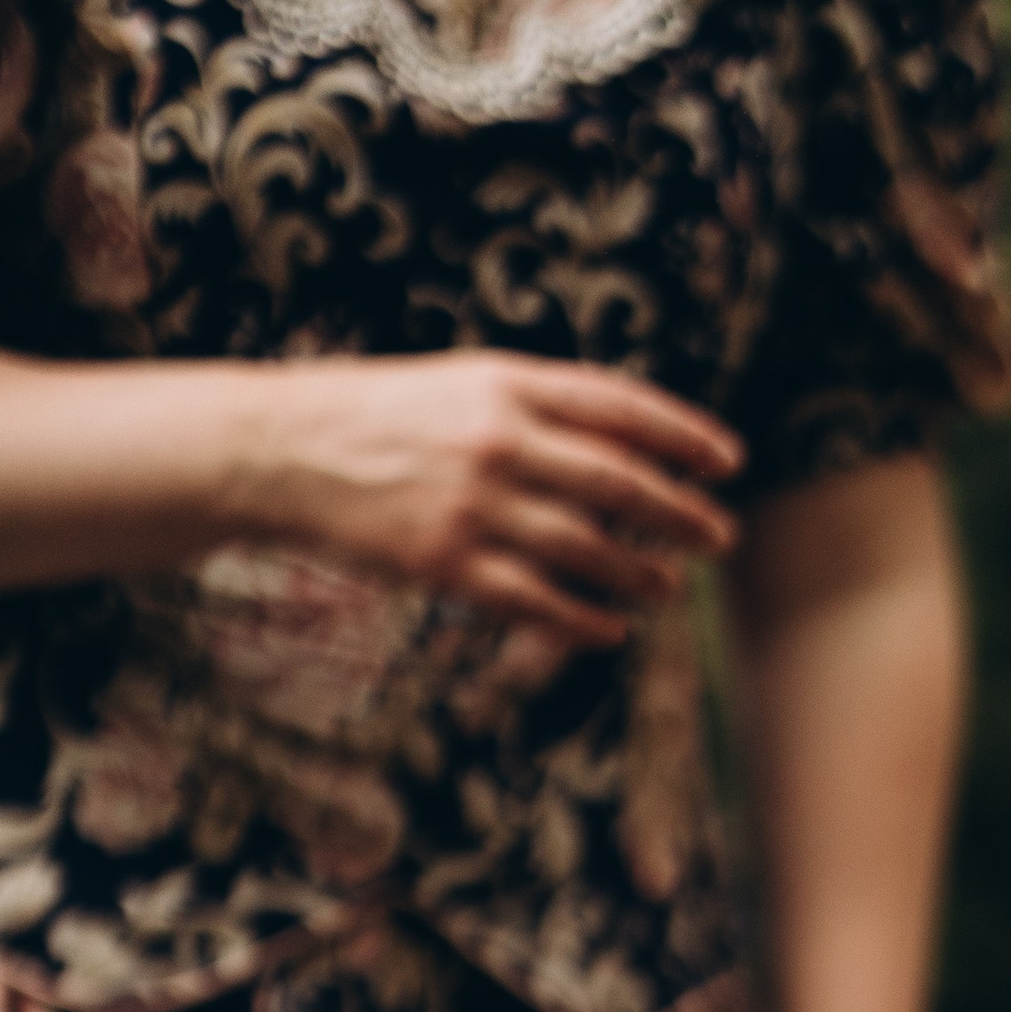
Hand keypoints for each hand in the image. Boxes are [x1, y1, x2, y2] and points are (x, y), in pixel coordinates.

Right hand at [262, 354, 743, 646]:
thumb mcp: (460, 384)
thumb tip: (621, 442)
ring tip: (669, 586)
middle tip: (720, 535)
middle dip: (681, 512)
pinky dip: (582, 618)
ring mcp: (473, 504)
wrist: (282, 449)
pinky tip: (612, 628)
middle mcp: (498, 439)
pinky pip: (535, 600)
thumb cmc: (379, 415)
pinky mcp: (446, 562)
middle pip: (619, 482)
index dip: (683, 435)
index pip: (620, 406)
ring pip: (586, 547)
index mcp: (506, 383)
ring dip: (639, 572)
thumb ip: (536, 407)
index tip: (728, 460)